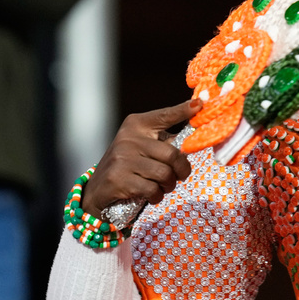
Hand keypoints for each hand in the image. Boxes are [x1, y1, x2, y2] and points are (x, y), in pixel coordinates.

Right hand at [81, 99, 200, 215]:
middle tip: (180, 175)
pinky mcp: (118, 180)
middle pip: (172, 154)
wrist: (98, 189)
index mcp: (136, 125)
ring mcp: (122, 159)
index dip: (183, 111)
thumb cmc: (129, 164)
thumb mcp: (143, 145)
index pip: (165, 116)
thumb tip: (196, 129)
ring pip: (164, 174)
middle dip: (182, 169)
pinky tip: (152, 194)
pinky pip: (152, 189)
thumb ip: (165, 139)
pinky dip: (157, 195)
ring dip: (169, 184)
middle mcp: (128, 139)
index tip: (200, 104)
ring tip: (164, 185)